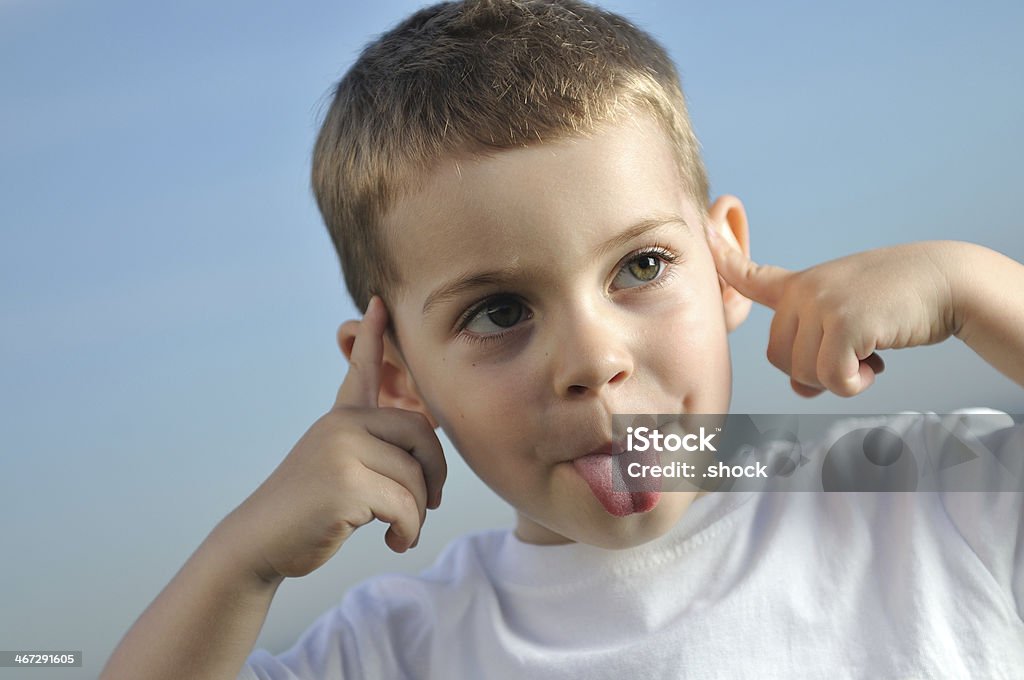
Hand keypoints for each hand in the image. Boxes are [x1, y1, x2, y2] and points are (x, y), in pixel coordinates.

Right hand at [227, 296, 446, 581]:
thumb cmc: (306, 512)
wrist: (259, 543)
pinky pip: (406, 506)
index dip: (372, 337)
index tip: (379, 302)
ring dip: (418, 514)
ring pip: (416, 478)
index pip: (361, 370)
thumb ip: (370, 451)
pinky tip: (394, 542)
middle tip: (432, 502)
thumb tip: (423, 456)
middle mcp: (342, 425)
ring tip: (401, 531)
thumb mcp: (335, 468)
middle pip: (421, 434)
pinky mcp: (346, 485)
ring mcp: (343, 451)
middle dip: (435, 474)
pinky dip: (409, 531)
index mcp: (340, 419)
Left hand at [706, 230, 958, 396]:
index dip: (723, 262)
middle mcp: (804, 291)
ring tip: (869, 354)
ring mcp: (822, 303)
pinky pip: (831, 379)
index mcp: (801, 285)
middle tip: (853, 356)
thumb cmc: (898, 304)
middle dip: (813, 370)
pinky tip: (875, 365)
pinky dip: (854, 385)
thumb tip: (799, 388)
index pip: (750, 276)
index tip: (701, 233)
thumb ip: (816, 349)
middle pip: (778, 358)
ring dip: (840, 379)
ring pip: (804, 373)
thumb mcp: (848, 319)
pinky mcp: (844, 321)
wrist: (947, 282)